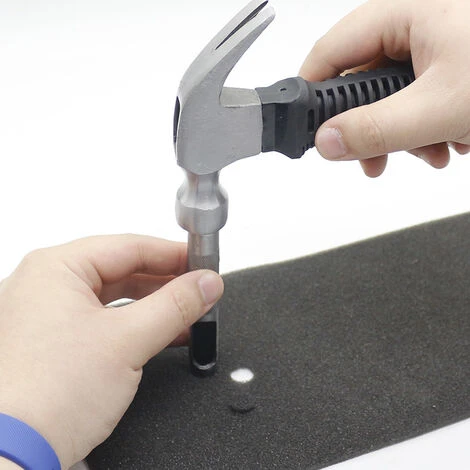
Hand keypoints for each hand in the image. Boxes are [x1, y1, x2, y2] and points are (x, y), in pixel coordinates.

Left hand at [0, 235, 223, 468]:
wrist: (11, 456)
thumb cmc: (45, 396)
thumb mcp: (128, 341)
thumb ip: (175, 306)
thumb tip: (205, 284)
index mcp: (55, 268)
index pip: (129, 246)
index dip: (172, 254)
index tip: (202, 265)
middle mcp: (46, 285)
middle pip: (122, 269)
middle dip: (166, 282)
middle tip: (199, 290)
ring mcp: (46, 314)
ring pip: (114, 297)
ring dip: (154, 306)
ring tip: (187, 314)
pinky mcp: (53, 341)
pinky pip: (103, 320)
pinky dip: (134, 325)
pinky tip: (161, 334)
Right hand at [300, 0, 469, 176]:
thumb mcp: (442, 106)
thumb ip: (376, 128)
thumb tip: (328, 142)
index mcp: (404, 11)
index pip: (329, 52)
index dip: (313, 94)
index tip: (310, 130)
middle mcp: (415, 22)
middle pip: (361, 81)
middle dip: (369, 128)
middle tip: (371, 159)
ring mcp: (434, 44)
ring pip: (391, 96)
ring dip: (404, 134)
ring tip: (432, 152)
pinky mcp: (451, 63)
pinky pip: (419, 98)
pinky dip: (429, 126)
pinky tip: (450, 140)